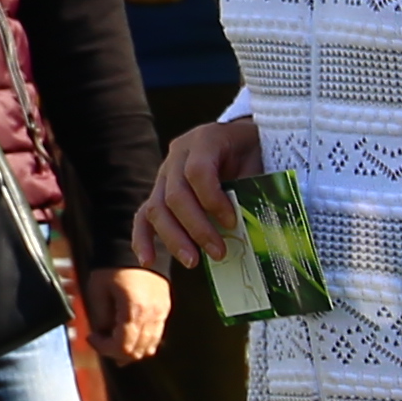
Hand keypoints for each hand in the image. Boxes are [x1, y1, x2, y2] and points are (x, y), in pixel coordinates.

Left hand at [83, 266, 169, 363]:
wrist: (138, 246)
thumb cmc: (113, 267)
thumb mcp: (98, 290)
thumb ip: (100, 317)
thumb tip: (103, 335)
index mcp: (134, 309)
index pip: (122, 346)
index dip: (104, 348)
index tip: (91, 337)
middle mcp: (152, 315)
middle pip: (137, 351)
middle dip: (115, 352)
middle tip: (101, 341)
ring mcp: (162, 313)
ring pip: (149, 347)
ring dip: (130, 349)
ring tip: (113, 338)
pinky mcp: (165, 309)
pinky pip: (156, 336)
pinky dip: (142, 341)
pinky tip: (128, 333)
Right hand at [132, 115, 260, 275]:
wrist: (240, 140)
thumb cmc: (253, 153)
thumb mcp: (258, 161)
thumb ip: (250, 190)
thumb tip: (249, 230)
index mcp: (204, 139)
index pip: (197, 172)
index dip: (213, 200)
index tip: (231, 223)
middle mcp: (177, 155)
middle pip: (175, 194)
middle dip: (196, 228)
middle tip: (218, 252)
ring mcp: (164, 173)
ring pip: (157, 208)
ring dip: (174, 238)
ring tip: (193, 261)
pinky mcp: (158, 192)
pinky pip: (143, 216)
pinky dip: (143, 239)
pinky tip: (148, 260)